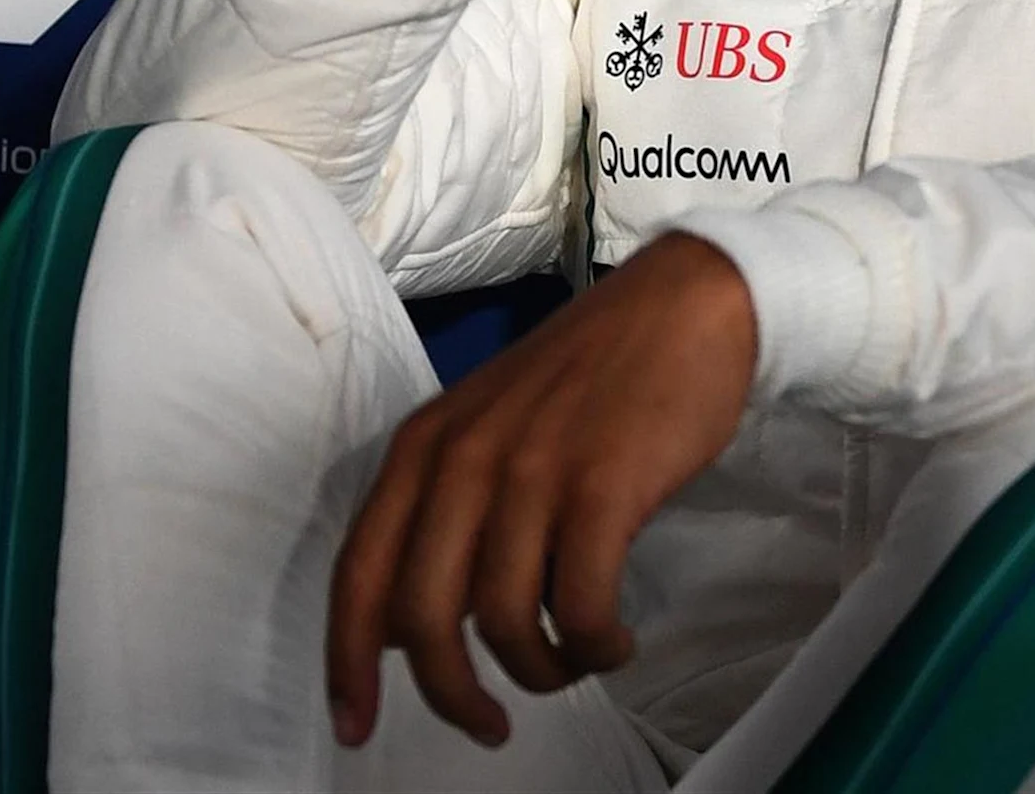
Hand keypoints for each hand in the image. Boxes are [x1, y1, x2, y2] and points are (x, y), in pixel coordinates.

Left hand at [325, 234, 758, 746]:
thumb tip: (416, 625)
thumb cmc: (594, 375)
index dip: (348, 663)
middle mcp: (463, 459)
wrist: (686, 306)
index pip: (358, 573)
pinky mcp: (602, 488)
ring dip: (540, 671)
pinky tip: (615, 641)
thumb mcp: (491, 426)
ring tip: (574, 660)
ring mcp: (532, 472)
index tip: (354, 728)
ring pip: (502, 624)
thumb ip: (448, 509)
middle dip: (452, 694)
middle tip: (489, 724)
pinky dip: (595, 648)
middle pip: (421, 619)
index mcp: (424, 446)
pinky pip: (580, 610)